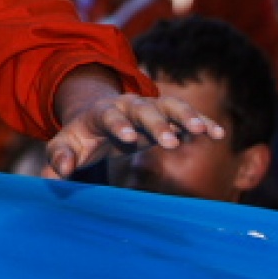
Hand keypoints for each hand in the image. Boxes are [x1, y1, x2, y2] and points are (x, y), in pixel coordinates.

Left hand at [47, 92, 223, 177]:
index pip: (110, 116)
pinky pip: (187, 114)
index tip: (127, 137)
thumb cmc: (82, 135)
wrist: (99, 115)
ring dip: (186, 116)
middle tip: (170, 142)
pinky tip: (218, 134)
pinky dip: (203, 122)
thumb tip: (58, 173)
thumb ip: (59, 157)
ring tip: (203, 131)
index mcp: (102, 112)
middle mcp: (129, 105)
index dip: (118, 125)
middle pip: (144, 110)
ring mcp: (150, 107)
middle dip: (157, 124)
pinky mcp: (167, 114)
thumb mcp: (66, 144)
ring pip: (170, 106)